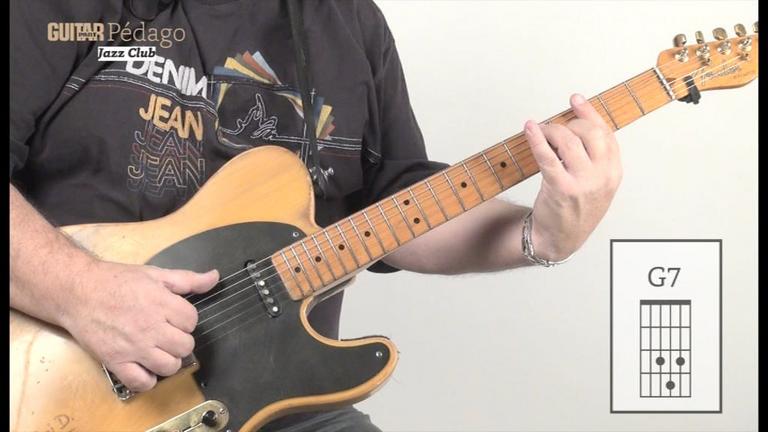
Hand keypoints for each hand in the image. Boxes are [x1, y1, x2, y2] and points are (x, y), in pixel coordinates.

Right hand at [61, 260, 218, 391]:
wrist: (77, 291)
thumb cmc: (116, 281)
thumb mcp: (155, 273)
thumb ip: (187, 279)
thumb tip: (214, 277)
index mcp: (161, 304)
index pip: (192, 321)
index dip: (186, 318)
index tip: (175, 316)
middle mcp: (150, 327)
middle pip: (185, 346)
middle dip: (180, 339)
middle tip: (168, 333)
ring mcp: (133, 347)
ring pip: (169, 366)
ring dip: (168, 360)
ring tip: (158, 350)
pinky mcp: (116, 361)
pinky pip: (142, 382)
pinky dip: (147, 379)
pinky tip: (144, 366)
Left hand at [524, 93, 622, 259]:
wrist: (560, 239)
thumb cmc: (575, 211)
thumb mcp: (596, 185)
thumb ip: (595, 159)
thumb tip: (579, 126)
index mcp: (614, 173)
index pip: (606, 134)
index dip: (589, 113)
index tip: (576, 100)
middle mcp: (602, 176)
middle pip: (589, 132)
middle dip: (570, 122)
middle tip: (556, 127)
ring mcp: (582, 182)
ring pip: (568, 140)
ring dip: (551, 130)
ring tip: (542, 132)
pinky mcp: (560, 188)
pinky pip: (547, 156)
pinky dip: (537, 139)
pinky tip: (530, 129)